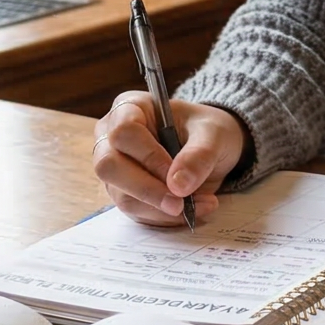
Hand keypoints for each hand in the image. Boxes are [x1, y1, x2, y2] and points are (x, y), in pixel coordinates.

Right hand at [93, 92, 246, 227]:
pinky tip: (189, 211)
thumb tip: (178, 185)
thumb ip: (199, 154)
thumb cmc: (207, 130)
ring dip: (160, 208)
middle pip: (110, 166)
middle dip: (147, 190)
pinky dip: (163, 217)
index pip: (124, 132)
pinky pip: (135, 211)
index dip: (148, 156)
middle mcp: (112, 137)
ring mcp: (115, 168)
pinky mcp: (124, 192)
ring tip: (198, 205)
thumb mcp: (214, 134)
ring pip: (121, 195)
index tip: (176, 176)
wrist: (211, 148)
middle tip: (180, 204)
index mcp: (130, 108)